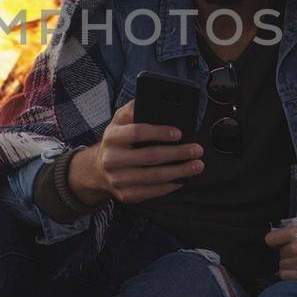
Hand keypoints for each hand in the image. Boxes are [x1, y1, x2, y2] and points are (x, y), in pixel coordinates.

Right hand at [67, 101, 204, 205]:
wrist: (99, 169)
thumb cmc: (119, 140)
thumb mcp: (120, 120)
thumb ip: (134, 109)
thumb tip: (156, 101)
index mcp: (112, 136)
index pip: (137, 132)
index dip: (159, 132)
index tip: (179, 133)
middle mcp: (111, 159)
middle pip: (149, 157)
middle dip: (178, 153)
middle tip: (197, 150)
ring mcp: (117, 179)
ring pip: (154, 177)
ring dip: (180, 172)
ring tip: (197, 165)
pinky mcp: (125, 195)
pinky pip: (152, 192)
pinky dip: (170, 186)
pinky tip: (183, 179)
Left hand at [265, 220, 296, 280]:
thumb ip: (292, 229)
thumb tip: (276, 236)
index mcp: (295, 233)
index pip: (270, 239)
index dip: (274, 241)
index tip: (277, 243)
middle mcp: (296, 248)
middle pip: (280, 253)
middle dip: (287, 253)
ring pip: (282, 265)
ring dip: (289, 264)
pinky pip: (285, 275)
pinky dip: (289, 273)